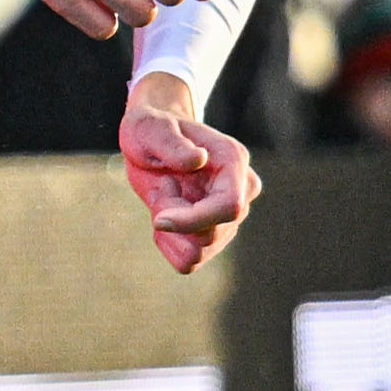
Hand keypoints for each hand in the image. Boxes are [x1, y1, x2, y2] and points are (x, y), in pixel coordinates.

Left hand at [121, 72, 257, 275]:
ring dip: (170, 232)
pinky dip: (167, 244)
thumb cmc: (151, 129)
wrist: (151, 139)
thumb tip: (197, 160)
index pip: (229, 207)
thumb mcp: (149, 128)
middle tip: (160, 186)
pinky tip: (163, 215)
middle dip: (174, 217)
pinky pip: (188, 261)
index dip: (193, 220)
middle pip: (210, 235)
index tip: (158, 219)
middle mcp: (241, 191)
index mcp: (233, 162)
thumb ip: (171, 143)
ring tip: (163, 197)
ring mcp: (229, 217)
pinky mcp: (213, 234)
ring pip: (198, 252)